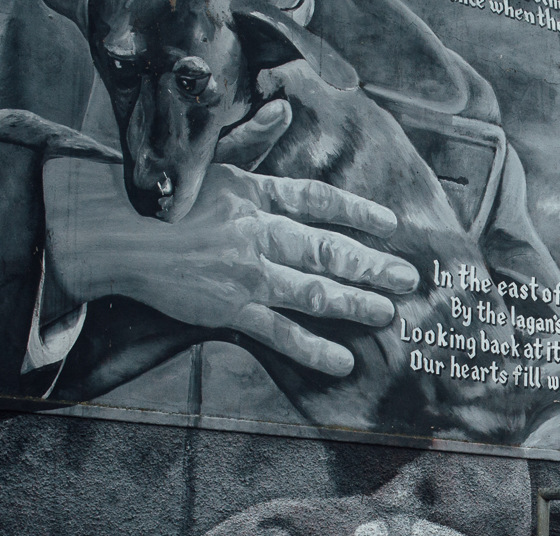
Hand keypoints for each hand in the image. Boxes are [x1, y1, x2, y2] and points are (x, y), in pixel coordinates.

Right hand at [43, 157, 418, 376]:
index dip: (358, 211)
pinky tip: (343, 362)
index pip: (318, 199)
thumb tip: (282, 108)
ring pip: (313, 291)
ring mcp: (245, 272)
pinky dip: (313, 349)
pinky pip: (279, 332)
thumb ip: (251, 139)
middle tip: (408, 278)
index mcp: (253, 193)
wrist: (109, 234)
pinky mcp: (228, 307)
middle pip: (327, 248)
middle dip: (373, 265)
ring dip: (355, 303)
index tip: (391, 224)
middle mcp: (256, 231)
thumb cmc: (158, 198)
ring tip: (388, 313)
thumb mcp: (206, 160)